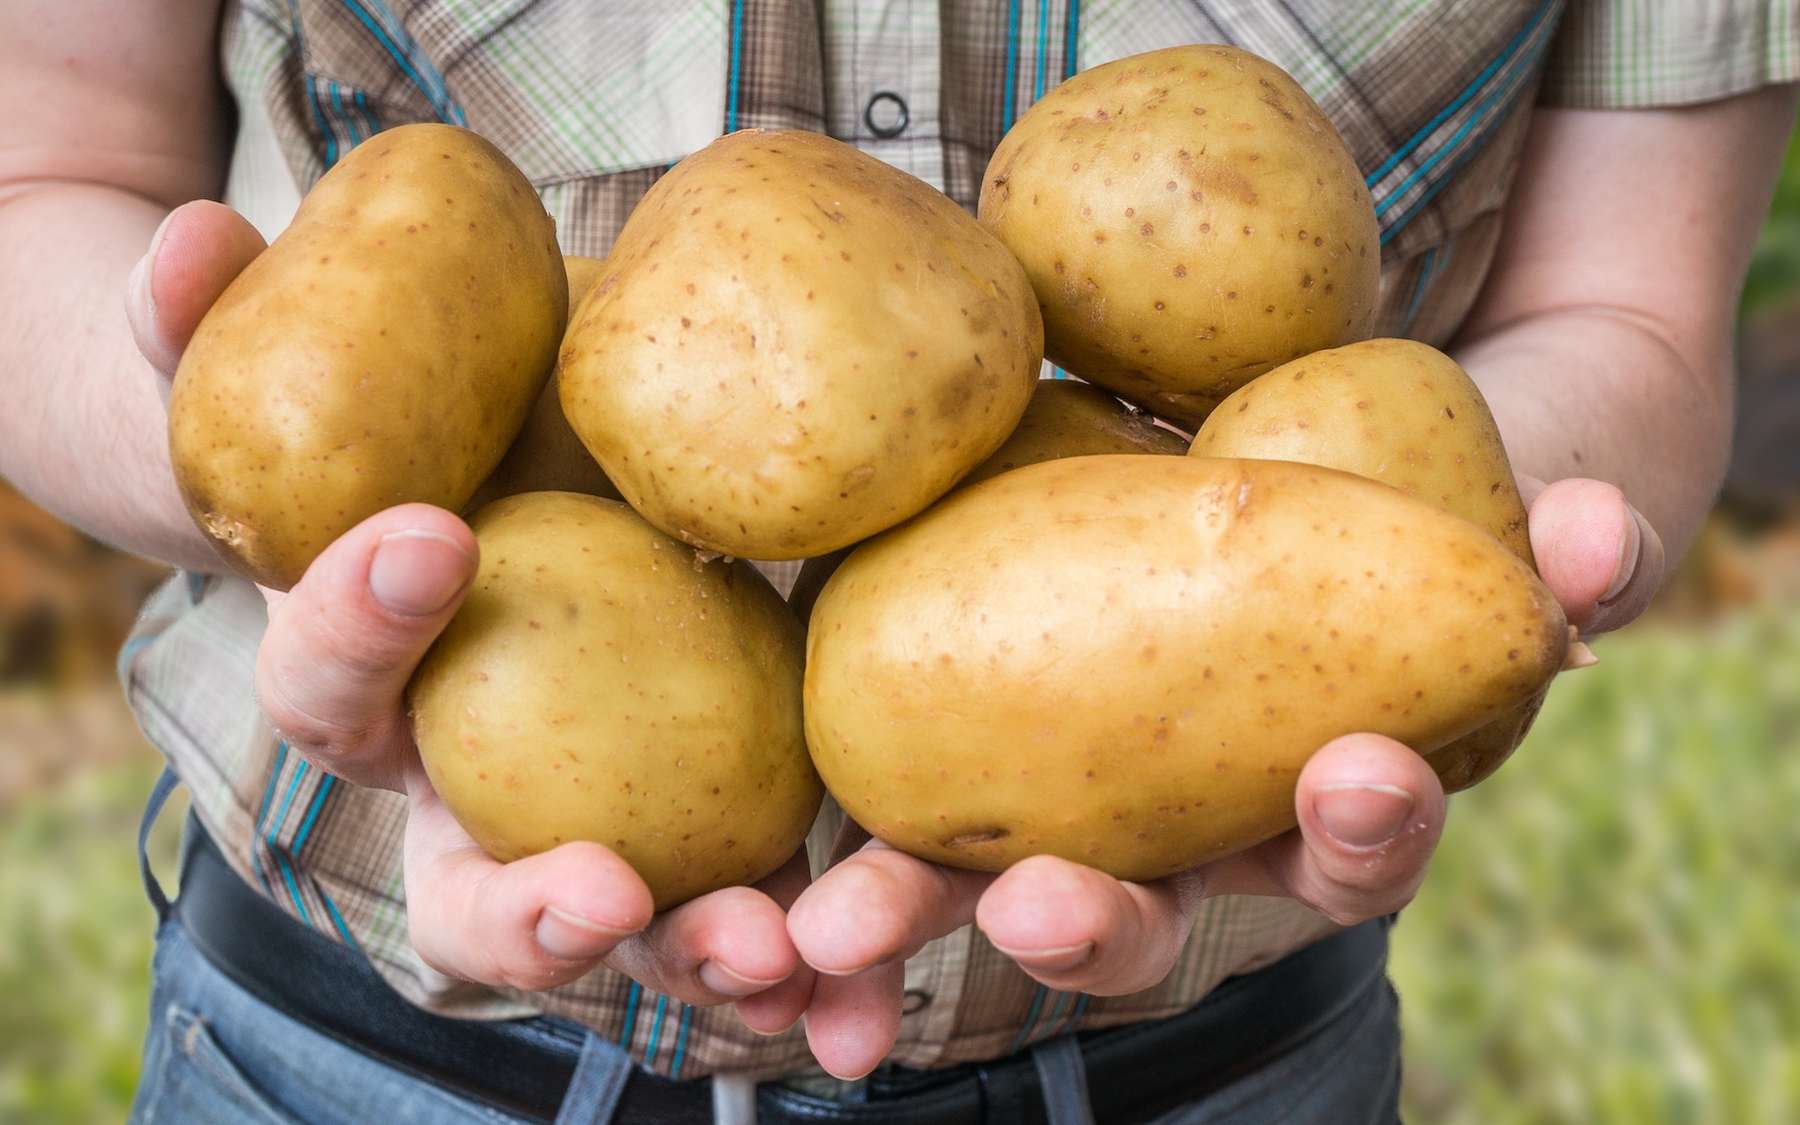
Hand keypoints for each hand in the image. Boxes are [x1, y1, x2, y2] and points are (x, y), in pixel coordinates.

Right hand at [128, 202, 815, 1024]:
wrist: (536, 483)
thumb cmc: (423, 434)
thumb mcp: (334, 382)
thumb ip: (228, 327)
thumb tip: (199, 241)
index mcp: (367, 702)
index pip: (330, 686)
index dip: (357, 624)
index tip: (430, 537)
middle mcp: (471, 800)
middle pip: (474, 901)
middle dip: (531, 915)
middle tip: (601, 889)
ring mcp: (597, 828)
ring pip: (632, 935)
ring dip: (697, 963)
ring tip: (774, 961)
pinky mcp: (720, 823)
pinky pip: (759, 904)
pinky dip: (809, 957)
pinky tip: (859, 982)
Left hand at [785, 475, 1662, 1078]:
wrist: (1253, 486)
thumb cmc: (1368, 524)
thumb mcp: (1454, 528)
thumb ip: (1537, 545)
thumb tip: (1606, 533)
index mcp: (1310, 810)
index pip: (1350, 849)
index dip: (1363, 829)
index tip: (1356, 766)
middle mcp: (1180, 843)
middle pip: (1143, 925)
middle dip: (1096, 933)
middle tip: (1047, 904)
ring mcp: (1057, 812)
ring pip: (976, 899)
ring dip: (904, 922)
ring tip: (829, 932)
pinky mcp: (951, 760)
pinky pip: (878, 829)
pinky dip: (828, 894)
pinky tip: (761, 935)